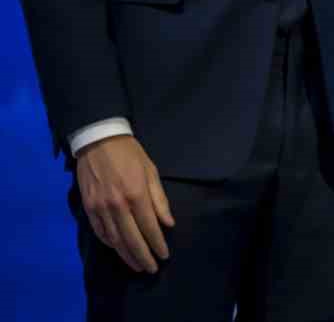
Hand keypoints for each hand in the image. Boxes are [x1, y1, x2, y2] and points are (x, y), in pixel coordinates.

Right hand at [75, 135, 173, 273]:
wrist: (98, 141)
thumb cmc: (131, 155)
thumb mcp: (151, 172)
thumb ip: (159, 200)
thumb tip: (168, 224)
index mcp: (136, 195)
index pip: (149, 227)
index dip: (157, 244)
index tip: (164, 256)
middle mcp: (117, 205)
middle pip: (131, 239)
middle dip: (142, 257)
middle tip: (151, 269)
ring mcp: (100, 208)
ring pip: (114, 240)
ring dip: (126, 254)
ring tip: (136, 264)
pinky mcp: (88, 208)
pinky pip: (100, 232)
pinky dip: (110, 243)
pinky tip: (118, 249)